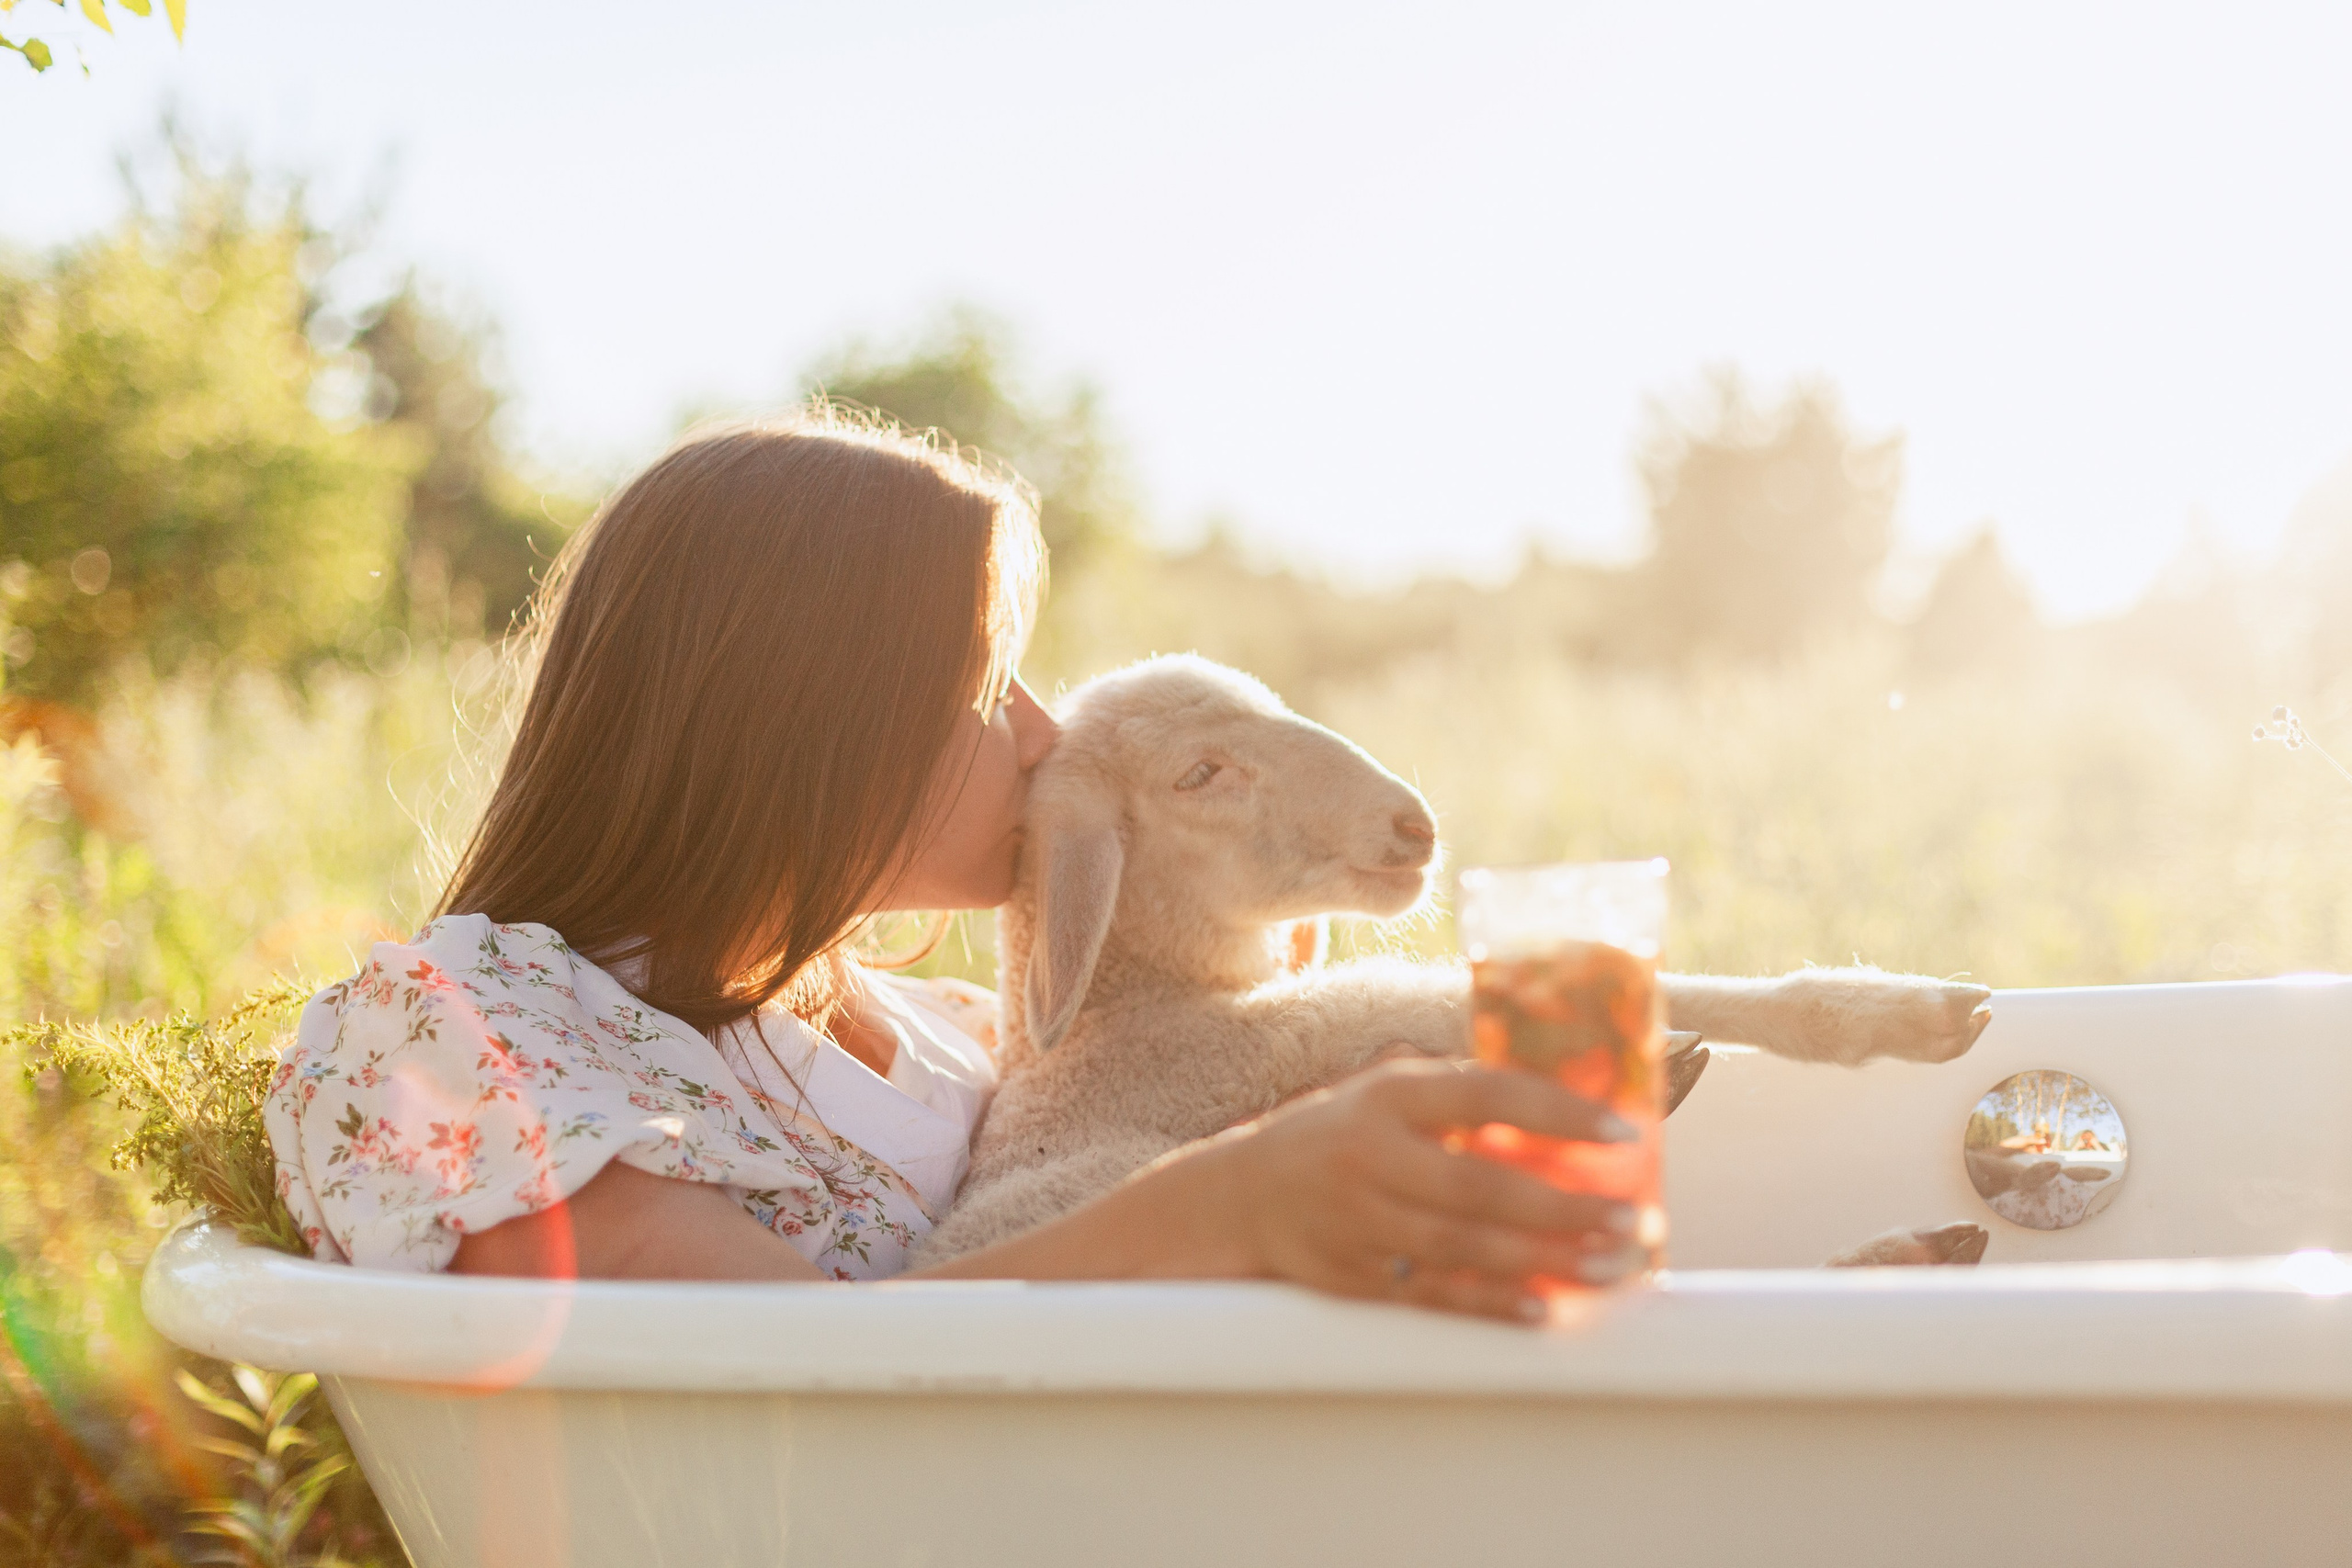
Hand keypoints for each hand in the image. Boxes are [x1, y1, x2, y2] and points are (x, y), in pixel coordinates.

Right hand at [1181, 1056, 1640, 1321]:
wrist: (1239, 1195)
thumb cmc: (1336, 1134)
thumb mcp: (1385, 1094)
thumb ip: (1458, 1096)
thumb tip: (1564, 1098)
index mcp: (1387, 1096)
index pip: (1485, 1093)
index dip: (1557, 1110)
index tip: (1621, 1130)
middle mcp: (1370, 1156)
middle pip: (1480, 1186)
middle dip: (1565, 1207)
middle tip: (1631, 1220)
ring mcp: (1358, 1221)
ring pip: (1463, 1248)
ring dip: (1545, 1261)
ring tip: (1610, 1266)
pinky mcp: (1351, 1276)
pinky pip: (1434, 1293)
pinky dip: (1490, 1303)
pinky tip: (1543, 1308)